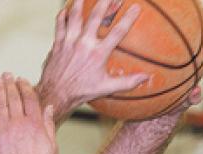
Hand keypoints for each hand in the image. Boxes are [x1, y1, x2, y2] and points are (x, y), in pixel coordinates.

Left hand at [0, 73, 57, 153]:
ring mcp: (4, 130)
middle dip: (10, 83)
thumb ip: (48, 125)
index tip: (21, 79)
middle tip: (7, 74)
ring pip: (0, 103)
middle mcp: (19, 123)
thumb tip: (48, 108)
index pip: (30, 98)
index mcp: (36, 124)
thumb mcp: (51, 147)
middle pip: (14, 97)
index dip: (25, 86)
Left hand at [37, 0, 147, 121]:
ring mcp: (69, 41)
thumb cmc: (82, 92)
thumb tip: (146, 78)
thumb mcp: (107, 88)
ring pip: (75, 15)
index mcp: (98, 54)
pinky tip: (66, 9)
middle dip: (105, 2)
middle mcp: (84, 44)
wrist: (56, 94)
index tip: (135, 7)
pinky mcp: (58, 43)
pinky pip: (60, 24)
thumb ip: (128, 82)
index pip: (117, 32)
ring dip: (80, 2)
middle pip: (96, 16)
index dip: (128, 18)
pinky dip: (63, 15)